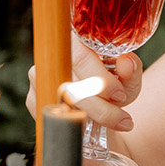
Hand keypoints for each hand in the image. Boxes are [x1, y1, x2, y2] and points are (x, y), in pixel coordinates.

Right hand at [24, 44, 141, 131]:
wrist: (100, 109)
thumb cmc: (113, 88)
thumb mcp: (128, 79)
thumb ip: (131, 70)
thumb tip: (126, 62)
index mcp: (75, 39)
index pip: (80, 57)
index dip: (101, 80)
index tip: (120, 95)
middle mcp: (52, 54)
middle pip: (71, 86)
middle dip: (101, 108)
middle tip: (123, 119)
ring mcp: (39, 76)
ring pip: (63, 104)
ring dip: (92, 117)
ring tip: (116, 123)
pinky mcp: (33, 99)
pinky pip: (53, 117)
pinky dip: (75, 124)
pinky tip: (92, 126)